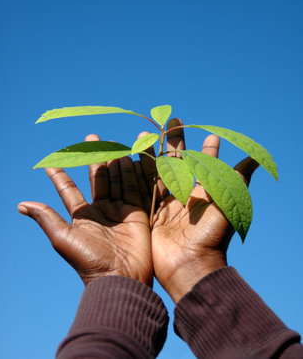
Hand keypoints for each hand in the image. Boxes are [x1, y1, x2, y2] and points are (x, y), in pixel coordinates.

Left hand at [18, 134, 152, 286]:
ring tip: (111, 143)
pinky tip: (127, 157)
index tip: (51, 161)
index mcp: (81, 216)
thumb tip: (21, 205)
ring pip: (115, 179)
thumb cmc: (88, 260)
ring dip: (112, 161)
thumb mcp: (63, 238)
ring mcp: (119, 210)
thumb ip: (47, 218)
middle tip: (91, 138)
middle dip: (93, 158)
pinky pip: (133, 187)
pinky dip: (131, 172)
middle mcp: (100, 210)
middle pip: (96, 178)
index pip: (69, 190)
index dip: (60, 176)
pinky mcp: (137, 212)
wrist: (120, 276)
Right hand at [139, 119, 258, 302]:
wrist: (190, 265)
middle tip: (172, 121)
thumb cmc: (212, 235)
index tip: (211, 136)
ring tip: (145, 135)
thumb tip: (255, 157)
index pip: (206, 165)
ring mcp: (166, 203)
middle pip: (177, 162)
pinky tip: (132, 157)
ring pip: (157, 172)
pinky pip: (141, 189)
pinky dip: (136, 173)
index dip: (209, 151)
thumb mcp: (226, 204)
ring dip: (151, 153)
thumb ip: (237, 178)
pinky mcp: (149, 212)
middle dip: (174, 142)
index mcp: (203, 193)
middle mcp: (184, 195)